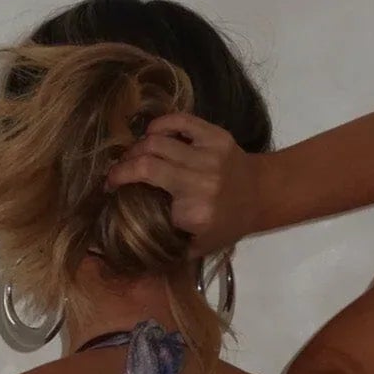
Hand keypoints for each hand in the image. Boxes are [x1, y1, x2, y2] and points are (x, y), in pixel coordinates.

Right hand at [104, 112, 264, 254]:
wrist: (260, 194)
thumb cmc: (226, 224)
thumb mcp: (198, 248)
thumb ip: (166, 252)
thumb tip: (129, 253)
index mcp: (194, 214)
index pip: (147, 201)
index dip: (125, 194)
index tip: (112, 195)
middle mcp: (200, 183)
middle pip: (146, 165)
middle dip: (122, 168)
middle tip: (114, 173)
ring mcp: (208, 155)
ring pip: (156, 141)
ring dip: (135, 147)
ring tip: (130, 156)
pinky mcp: (214, 135)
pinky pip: (178, 121)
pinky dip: (158, 125)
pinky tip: (149, 134)